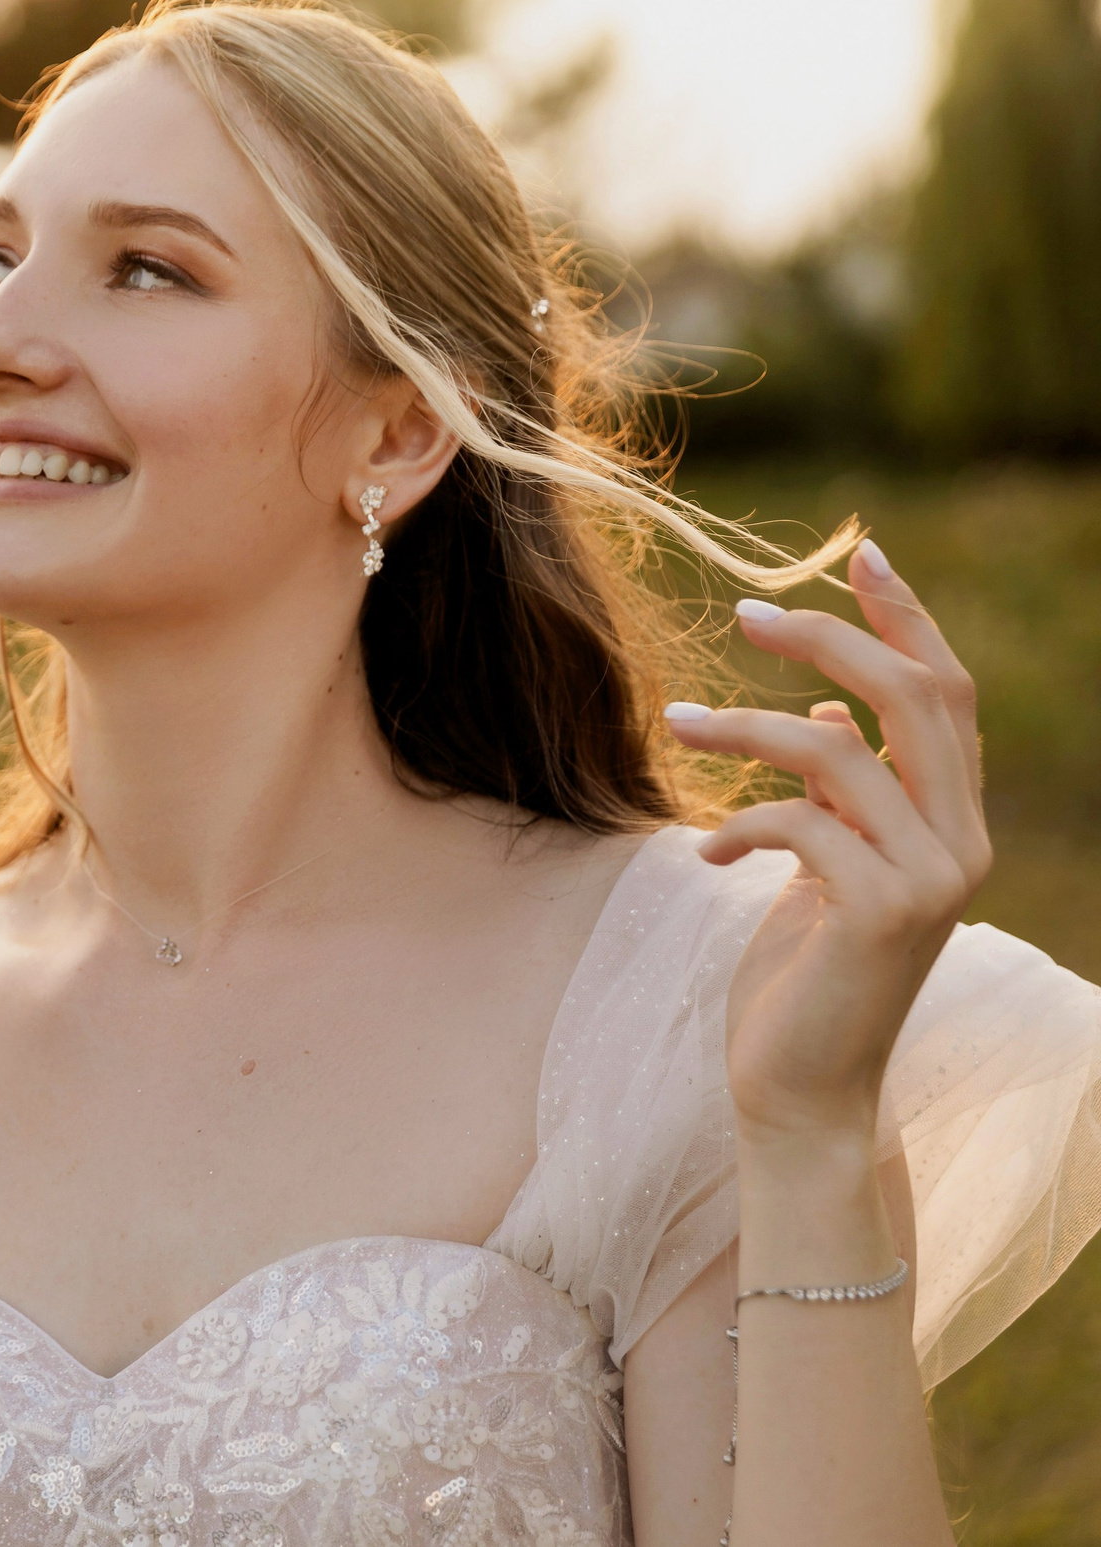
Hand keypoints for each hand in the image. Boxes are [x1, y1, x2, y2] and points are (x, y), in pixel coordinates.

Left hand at [666, 540, 992, 1143]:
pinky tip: (707, 856)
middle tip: (744, 613)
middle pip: (914, 697)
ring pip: (842, 749)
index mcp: (953, 822)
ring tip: (677, 723)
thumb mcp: (822, 867)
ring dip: (745, 726)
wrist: (801, 1089)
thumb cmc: (803, 976)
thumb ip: (843, 793)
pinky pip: (804, 821)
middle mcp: (963, 842)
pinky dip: (742, 822)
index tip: (862, 551)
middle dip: (829, 639)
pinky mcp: (883, 911)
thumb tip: (834, 713)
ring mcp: (933, 877)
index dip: (908, 618)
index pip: (948, 694)